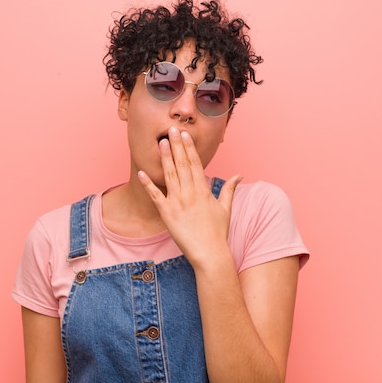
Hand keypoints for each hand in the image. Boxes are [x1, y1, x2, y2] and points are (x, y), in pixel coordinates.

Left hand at [138, 126, 242, 266]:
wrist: (210, 254)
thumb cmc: (218, 232)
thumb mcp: (226, 208)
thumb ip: (230, 189)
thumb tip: (239, 175)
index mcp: (204, 190)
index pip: (196, 163)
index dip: (189, 147)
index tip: (185, 134)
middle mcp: (190, 193)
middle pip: (182, 164)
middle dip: (176, 145)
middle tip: (171, 129)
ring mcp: (178, 203)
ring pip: (170, 175)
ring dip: (165, 158)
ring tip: (160, 142)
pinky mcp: (167, 214)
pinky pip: (155, 196)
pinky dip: (148, 184)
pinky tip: (142, 172)